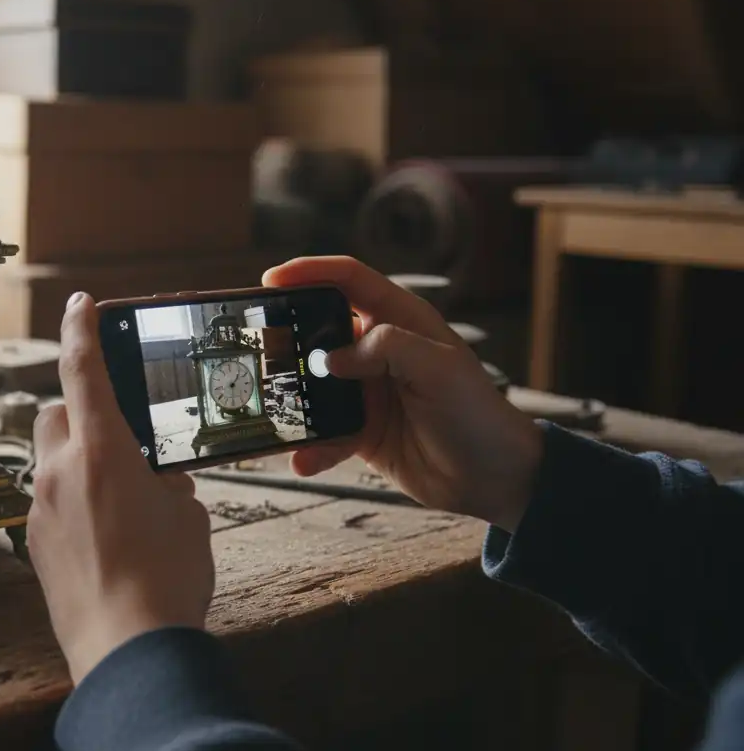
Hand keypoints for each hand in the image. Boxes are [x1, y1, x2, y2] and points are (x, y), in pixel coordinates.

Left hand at [29, 292, 214, 683]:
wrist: (129, 648)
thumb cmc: (168, 579)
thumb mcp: (188, 518)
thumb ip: (169, 487)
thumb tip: (158, 488)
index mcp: (102, 450)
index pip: (82, 369)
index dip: (80, 330)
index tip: (79, 305)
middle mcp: (60, 472)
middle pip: (56, 415)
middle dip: (81, 413)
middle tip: (118, 435)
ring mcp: (40, 510)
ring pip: (50, 462)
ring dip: (78, 464)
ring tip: (122, 501)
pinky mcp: (33, 546)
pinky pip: (49, 505)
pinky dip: (73, 505)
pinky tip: (107, 540)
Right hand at [262, 257, 542, 532]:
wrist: (496, 478)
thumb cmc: (478, 414)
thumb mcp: (440, 369)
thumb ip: (386, 348)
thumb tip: (331, 358)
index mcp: (400, 321)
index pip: (349, 280)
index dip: (310, 272)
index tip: (271, 279)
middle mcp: (378, 351)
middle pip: (319, 330)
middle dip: (286, 337)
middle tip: (255, 346)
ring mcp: (367, 392)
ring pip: (313, 385)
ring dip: (291, 398)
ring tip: (269, 408)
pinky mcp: (361, 431)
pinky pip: (324, 434)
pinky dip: (311, 447)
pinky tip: (303, 459)